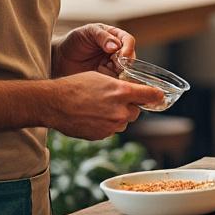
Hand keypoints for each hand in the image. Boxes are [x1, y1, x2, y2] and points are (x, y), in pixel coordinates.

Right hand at [46, 71, 164, 139]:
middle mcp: (120, 110)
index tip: (159, 97)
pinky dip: (106, 124)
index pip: (151, 95)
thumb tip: (133, 92)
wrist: (54, 103)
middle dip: (130, 106)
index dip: (156, 96)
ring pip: (124, 121)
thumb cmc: (76, 86)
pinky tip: (93, 116)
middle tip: (115, 100)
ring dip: (118, 116)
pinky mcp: (102, 135)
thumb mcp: (102, 78)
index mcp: (122, 92)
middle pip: (137, 111)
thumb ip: (121, 87)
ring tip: (100, 108)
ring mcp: (112, 125)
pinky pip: (111, 130)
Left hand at [54, 23, 135, 77]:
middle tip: (114, 66)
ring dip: (119, 73)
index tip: (122, 56)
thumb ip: (102, 37)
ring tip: (104, 72)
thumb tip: (116, 46)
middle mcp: (117, 51)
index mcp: (114, 36)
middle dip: (125, 63)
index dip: (128, 49)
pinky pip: (115, 81)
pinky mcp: (107, 77)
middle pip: (130, 58)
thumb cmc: (74, 40)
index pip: (128, 41)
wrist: (59, 58)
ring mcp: (112, 65)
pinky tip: (102, 79)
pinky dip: (112, 82)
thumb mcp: (88, 32)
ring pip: (125, 71)